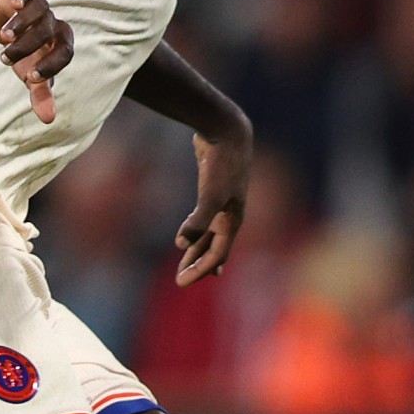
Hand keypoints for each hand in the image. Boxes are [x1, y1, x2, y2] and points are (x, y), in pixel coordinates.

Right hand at [0, 0, 71, 121]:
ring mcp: (37, 5)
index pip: (65, 52)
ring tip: (2, 38)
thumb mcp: (30, 73)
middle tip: (5, 59)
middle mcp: (52, 22)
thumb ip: (41, 93)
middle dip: (26, 46)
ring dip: (20, 24)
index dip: (51, 64)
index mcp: (60, 42)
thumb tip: (49, 120)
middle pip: (46, 30)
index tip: (30, 77)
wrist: (6, 26)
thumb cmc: (25, 54)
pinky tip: (13, 4)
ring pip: (36, 9)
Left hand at [172, 118, 253, 285]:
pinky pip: (206, 219)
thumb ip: (198, 220)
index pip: (217, 254)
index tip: (180, 282)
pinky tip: (189, 234)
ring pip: (210, 234)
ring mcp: (223, 202)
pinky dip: (198, 230)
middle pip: (214, 248)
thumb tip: (181, 244)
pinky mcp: (213, 190)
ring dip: (197, 250)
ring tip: (185, 264)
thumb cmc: (222, 163)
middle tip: (181, 280)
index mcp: (233, 220)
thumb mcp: (210, 194)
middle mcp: (230, 214)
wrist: (227, 130)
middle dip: (198, 265)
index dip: (199, 270)